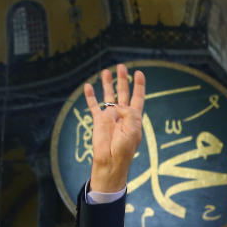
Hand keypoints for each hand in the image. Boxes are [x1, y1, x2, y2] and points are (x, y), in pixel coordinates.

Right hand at [84, 64, 145, 193]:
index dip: (139, 85)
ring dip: (108, 84)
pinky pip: (93, 105)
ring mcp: (110, 116)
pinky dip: (90, 96)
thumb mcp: (132, 130)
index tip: (138, 73)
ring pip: (108, 96)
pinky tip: (88, 86)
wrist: (111, 160)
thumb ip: (128, 113)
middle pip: (123, 93)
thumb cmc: (124, 148)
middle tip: (121, 67)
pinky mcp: (98, 120)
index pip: (137, 97)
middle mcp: (122, 114)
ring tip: (106, 71)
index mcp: (134, 117)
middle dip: (122, 79)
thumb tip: (118, 105)